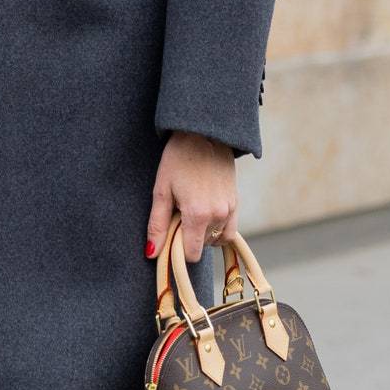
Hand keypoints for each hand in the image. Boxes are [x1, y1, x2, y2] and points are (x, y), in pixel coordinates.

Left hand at [146, 131, 237, 267]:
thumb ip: (157, 225)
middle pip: (203, 246)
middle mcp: (218, 215)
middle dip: (190, 238)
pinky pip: (229, 229)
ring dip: (204, 233)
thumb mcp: (162, 191)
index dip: (178, 250)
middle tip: (179, 215)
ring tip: (192, 211)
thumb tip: (153, 254)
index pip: (192, 255)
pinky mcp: (236, 202)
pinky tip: (205, 211)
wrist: (204, 134)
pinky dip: (217, 228)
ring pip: (216, 239)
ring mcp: (230, 209)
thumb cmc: (178, 159)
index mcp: (198, 215)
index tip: (170, 234)